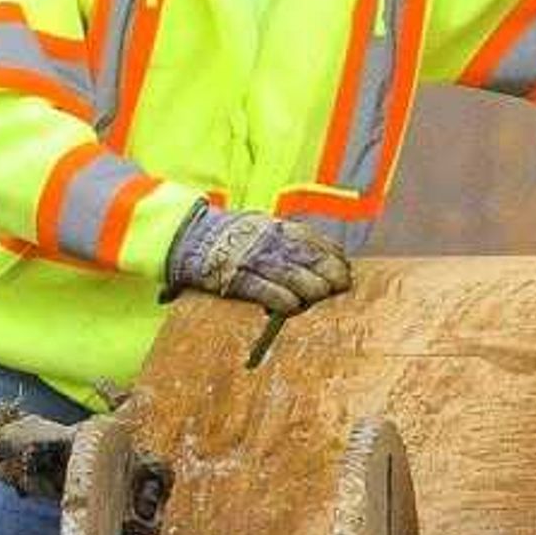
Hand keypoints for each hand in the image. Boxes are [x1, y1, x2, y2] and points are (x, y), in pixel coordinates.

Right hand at [161, 204, 353, 316]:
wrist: (189, 236)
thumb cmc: (233, 237)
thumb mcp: (263, 228)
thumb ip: (290, 240)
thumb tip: (326, 258)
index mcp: (275, 227)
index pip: (312, 240)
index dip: (333, 256)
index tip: (346, 269)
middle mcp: (266, 240)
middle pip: (306, 256)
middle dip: (328, 271)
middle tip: (341, 286)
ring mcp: (250, 258)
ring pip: (288, 273)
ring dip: (310, 286)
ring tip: (322, 296)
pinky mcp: (234, 278)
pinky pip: (261, 289)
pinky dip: (279, 298)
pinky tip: (293, 307)